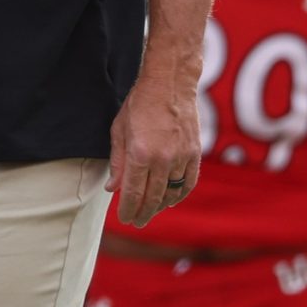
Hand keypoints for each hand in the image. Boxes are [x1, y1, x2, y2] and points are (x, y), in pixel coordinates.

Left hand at [106, 69, 201, 227]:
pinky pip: (189, 183)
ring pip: (171, 193)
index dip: (128, 209)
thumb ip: (117, 162)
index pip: (133, 193)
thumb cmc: (139, 104)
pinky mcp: (194, 153)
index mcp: (139, 154)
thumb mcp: (119, 130)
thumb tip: (112, 189)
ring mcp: (181, 157)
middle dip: (143, 213)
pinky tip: (172, 201)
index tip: (124, 219)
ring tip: (151, 212)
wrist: (169, 84)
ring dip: (160, 207)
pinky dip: (180, 195)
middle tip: (137, 222)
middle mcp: (162, 159)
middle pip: (152, 198)